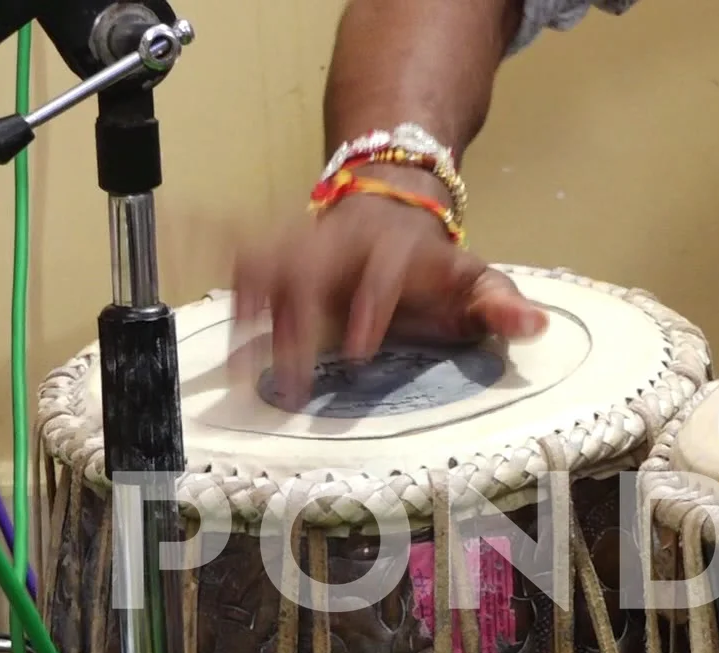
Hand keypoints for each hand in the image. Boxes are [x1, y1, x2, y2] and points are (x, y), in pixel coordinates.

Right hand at [232, 167, 547, 406]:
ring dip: (250, 307)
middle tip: (293, 383)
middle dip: (299, 325)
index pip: (384, 273)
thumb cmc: (433, 268)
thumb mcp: (474, 282)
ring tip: (235, 367)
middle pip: (313, 272)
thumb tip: (537, 326)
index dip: (372, 306)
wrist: (397, 203)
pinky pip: (237, 243)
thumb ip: (500, 306)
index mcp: (395, 251)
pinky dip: (206, 241)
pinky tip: (180, 244)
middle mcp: (344, 243)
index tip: (364, 353)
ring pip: (270, 262)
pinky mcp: (276, 248)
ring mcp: (306, 244)